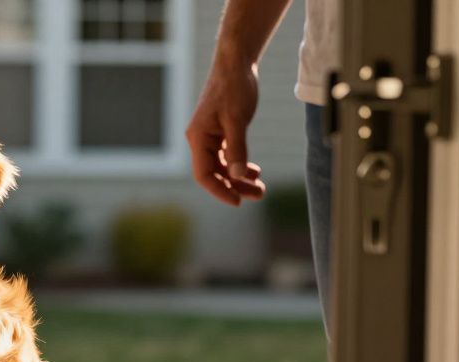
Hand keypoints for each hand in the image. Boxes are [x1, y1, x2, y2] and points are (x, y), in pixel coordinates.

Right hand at [186, 57, 266, 205]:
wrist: (235, 62)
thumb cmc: (234, 87)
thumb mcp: (237, 120)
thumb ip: (237, 149)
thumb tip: (238, 177)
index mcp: (198, 138)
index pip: (204, 174)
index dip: (220, 190)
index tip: (237, 202)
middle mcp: (200, 140)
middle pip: (214, 173)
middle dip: (235, 187)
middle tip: (258, 195)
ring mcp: (209, 136)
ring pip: (222, 166)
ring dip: (239, 178)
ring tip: (259, 187)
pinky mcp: (220, 131)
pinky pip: (226, 155)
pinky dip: (239, 164)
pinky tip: (253, 170)